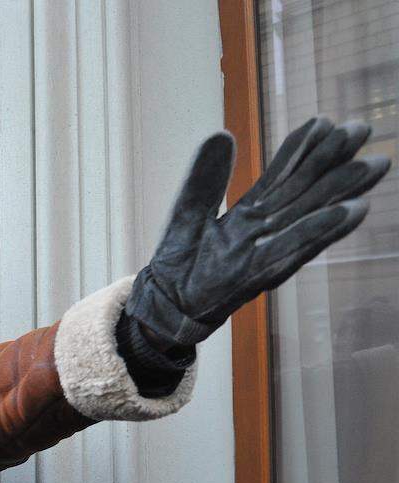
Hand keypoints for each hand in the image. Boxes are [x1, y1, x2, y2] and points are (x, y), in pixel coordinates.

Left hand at [127, 116, 390, 345]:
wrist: (166, 306)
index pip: (280, 176)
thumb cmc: (180, 263)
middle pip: (304, 191)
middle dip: (335, 162)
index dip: (302, 148)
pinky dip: (321, 229)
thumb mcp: (189, 212)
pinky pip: (294, 247)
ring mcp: (264, 250)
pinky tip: (351, 210)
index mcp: (248, 215)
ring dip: (342, 191)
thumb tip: (222, 134)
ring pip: (309, 215)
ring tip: (374, 165)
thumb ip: (205, 178)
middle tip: (365, 129)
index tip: (325, 119)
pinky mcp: (257, 272)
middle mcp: (264, 230)